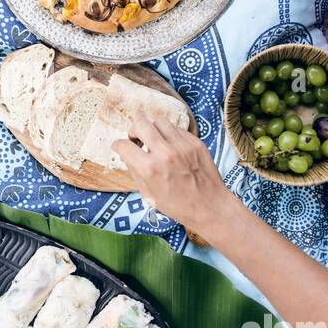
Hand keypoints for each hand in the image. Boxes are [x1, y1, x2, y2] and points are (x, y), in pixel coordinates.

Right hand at [112, 118, 235, 236]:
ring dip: (153, 129)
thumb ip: (135, 172)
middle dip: (134, 130)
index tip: (120, 146)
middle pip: (141, 124)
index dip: (118, 145)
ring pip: (160, 121)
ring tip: (155, 140)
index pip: (124, 145)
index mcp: (150, 169)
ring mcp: (182, 146)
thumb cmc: (178, 205)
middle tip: (137, 139)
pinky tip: (171, 146)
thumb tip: (127, 154)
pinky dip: (170, 135)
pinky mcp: (195, 143)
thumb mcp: (149, 195)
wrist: (209, 206)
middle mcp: (165, 153)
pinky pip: (177, 129)